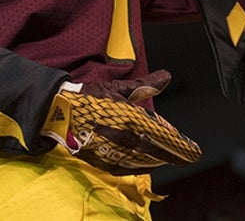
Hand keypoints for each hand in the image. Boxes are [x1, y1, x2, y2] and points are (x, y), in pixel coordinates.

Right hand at [42, 69, 201, 175]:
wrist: (56, 110)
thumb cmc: (90, 97)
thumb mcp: (118, 87)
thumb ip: (144, 84)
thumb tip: (167, 75)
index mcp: (127, 116)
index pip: (157, 132)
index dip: (173, 141)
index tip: (188, 146)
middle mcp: (120, 136)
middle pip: (150, 149)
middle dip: (168, 153)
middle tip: (183, 157)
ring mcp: (109, 149)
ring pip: (138, 160)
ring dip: (154, 161)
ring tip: (166, 160)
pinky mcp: (98, 159)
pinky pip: (120, 167)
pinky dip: (134, 168)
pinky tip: (143, 167)